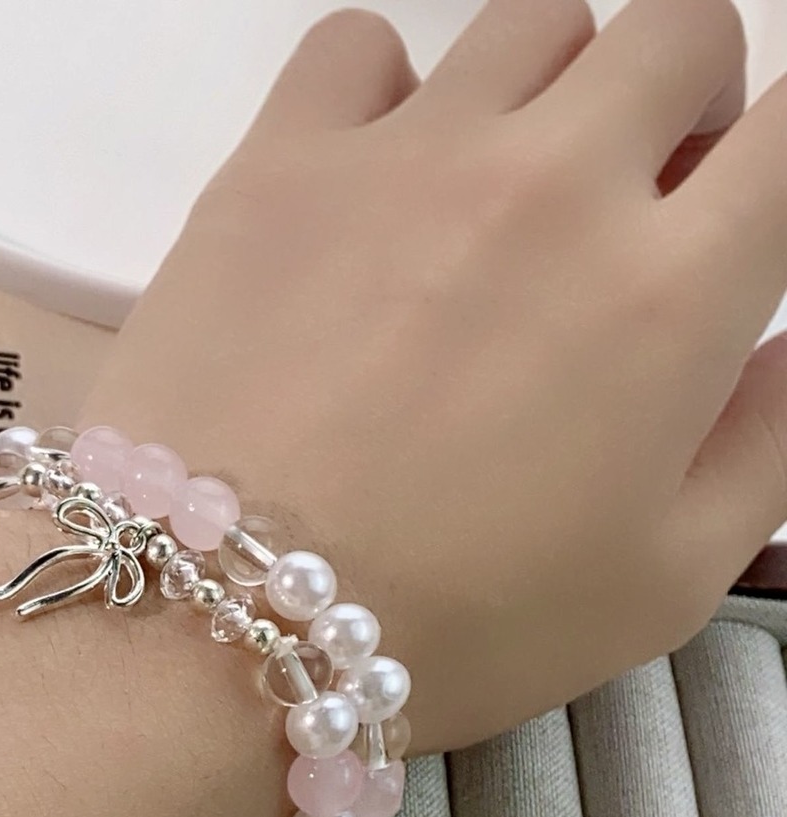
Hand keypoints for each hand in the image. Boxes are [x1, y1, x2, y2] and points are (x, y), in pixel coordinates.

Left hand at [80, 0, 786, 752]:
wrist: (216, 623)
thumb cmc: (449, 628)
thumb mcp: (663, 585)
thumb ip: (766, 445)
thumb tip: (784, 344)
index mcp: (670, 291)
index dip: (775, 164)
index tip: (732, 216)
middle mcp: (552, 184)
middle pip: (676, 36)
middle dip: (678, 108)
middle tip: (622, 208)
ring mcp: (406, 156)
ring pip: (529, 25)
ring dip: (545, 94)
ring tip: (493, 200)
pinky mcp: (276, 162)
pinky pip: (357, 45)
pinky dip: (385, 90)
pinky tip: (369, 180)